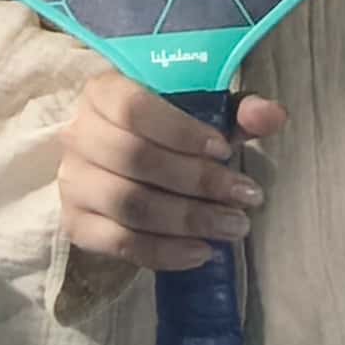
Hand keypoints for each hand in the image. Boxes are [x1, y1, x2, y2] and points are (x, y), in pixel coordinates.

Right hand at [57, 74, 288, 270]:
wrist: (124, 165)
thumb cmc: (168, 132)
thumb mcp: (203, 114)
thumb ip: (239, 111)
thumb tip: (272, 116)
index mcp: (104, 92)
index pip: (134, 108)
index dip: (182, 131)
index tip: (225, 150)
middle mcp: (78, 134)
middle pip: (135, 159)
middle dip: (198, 182)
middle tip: (246, 198)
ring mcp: (72, 182)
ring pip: (128, 204)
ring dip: (187, 220)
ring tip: (233, 227)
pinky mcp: (75, 224)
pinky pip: (118, 243)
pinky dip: (163, 252)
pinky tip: (201, 252)